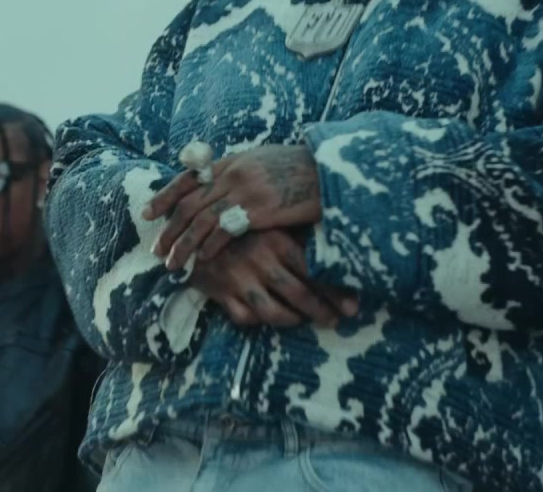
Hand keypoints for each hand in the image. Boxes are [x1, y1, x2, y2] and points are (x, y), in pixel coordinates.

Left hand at [144, 144, 321, 270]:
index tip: (147, 213)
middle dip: (169, 229)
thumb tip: (221, 184)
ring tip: (172, 264)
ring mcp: (245, 191)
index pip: (188, 178)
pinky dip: (209, 246)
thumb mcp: (265, 162)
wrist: (331, 172)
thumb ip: (240, 172)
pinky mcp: (260, 210)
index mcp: (233, 161)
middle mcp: (234, 173)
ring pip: (201, 220)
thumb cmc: (302, 171)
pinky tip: (203, 260)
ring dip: (183, 245)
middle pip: (189, 203)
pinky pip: (225, 230)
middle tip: (157, 250)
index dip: (165, 196)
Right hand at [189, 228, 356, 327]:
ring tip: (305, 321)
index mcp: (277, 240)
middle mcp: (260, 261)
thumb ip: (295, 234)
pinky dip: (260, 322)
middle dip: (323, 312)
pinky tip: (270, 318)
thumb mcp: (268, 220)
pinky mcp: (220, 293)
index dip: (337, 292)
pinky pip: (245, 318)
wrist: (189, 223)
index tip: (354, 306)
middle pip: (300, 296)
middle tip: (337, 321)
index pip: (314, 271)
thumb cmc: (238, 220)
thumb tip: (337, 249)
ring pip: (274, 313)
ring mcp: (239, 280)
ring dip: (294, 321)